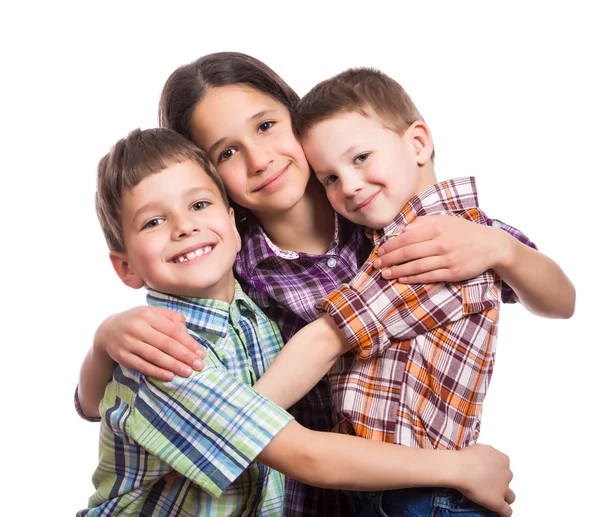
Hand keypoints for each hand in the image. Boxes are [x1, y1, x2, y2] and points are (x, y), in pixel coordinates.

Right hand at [94, 306, 205, 380]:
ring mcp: (128, 342)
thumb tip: (187, 332)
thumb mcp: (153, 313)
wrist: (108, 330)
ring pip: (155, 356)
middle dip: (185, 356)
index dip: (189, 343)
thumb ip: (172, 318)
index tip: (201, 354)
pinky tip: (170, 376)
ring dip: (173, 365)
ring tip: (188, 372)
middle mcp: (137, 328)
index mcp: (149, 315)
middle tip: (199, 366)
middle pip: (166, 344)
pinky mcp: (122, 356)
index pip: (173, 331)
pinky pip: (142, 365)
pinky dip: (156, 372)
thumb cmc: (139, 321)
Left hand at [374, 215, 507, 282]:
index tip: (380, 251)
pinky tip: (402, 278)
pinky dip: (413, 278)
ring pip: (416, 267)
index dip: (391, 246)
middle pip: (408, 253)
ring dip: (397, 271)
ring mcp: (448, 259)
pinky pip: (429, 276)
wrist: (491, 245)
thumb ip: (422, 223)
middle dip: (390, 259)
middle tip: (377, 265)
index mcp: (437, 227)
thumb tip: (402, 231)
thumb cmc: (463, 231)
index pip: (407, 238)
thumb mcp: (444, 220)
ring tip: (385, 274)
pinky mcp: (453, 273)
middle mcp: (441, 243)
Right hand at [454, 443, 514, 516]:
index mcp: (503, 459)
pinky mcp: (498, 502)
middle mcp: (506, 473)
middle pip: (507, 480)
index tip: (486, 472)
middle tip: (485, 483)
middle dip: (499, 482)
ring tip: (491, 497)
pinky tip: (497, 512)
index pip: (503, 467)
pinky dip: (502, 512)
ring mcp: (503, 488)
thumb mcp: (479, 447)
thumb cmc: (465, 457)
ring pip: (510, 496)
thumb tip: (485, 458)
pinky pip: (506, 511)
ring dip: (503, 497)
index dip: (495, 471)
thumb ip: (487, 454)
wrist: (459, 468)